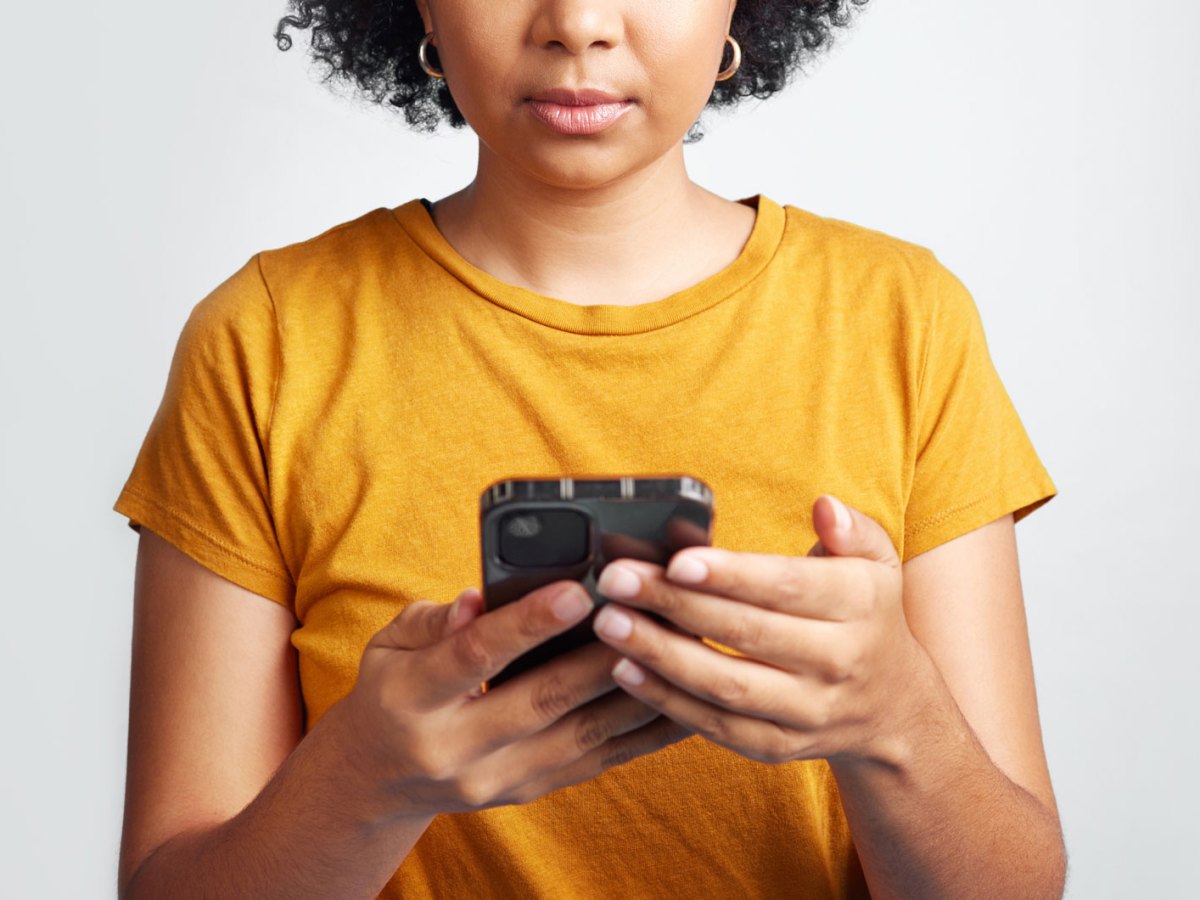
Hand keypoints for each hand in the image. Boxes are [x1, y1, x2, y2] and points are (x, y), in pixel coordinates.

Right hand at [336, 581, 687, 819]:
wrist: (378, 778)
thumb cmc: (392, 689)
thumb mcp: (388, 644)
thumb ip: (434, 620)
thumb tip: (478, 598)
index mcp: (412, 700)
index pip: (475, 656)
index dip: (528, 623)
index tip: (578, 590)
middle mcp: (454, 748)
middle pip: (541, 700)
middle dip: (600, 656)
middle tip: (648, 613)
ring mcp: (496, 778)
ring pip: (580, 734)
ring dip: (635, 692)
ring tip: (676, 649)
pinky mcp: (529, 790)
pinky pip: (596, 760)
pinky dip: (640, 731)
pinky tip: (677, 698)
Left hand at [589, 495, 931, 768]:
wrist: (892, 706)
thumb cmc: (865, 613)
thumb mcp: (877, 563)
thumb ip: (853, 529)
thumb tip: (824, 506)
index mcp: (859, 605)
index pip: (786, 587)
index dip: (730, 575)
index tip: (676, 560)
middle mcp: (838, 662)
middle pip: (746, 633)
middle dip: (675, 605)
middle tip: (616, 581)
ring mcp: (809, 711)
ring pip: (726, 686)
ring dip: (661, 655)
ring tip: (610, 624)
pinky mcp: (780, 746)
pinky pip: (718, 727)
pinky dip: (668, 701)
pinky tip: (626, 670)